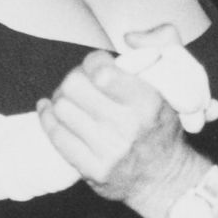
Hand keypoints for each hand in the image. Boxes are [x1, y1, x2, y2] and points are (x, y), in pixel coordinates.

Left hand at [37, 51, 197, 217]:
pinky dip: (47, 118)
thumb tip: (130, 38)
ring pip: (61, 109)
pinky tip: (50, 110)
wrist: (165, 179)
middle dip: (74, 79)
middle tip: (81, 84)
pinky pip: (56, 135)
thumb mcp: (170, 90)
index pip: (100, 71)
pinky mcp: (92, 169)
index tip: (96, 65)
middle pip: (74, 86)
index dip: (92, 62)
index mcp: (147, 104)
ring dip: (61, 99)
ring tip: (71, 100)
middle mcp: (128, 128)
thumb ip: (153, 59)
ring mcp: (108, 151)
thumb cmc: (161, 129)